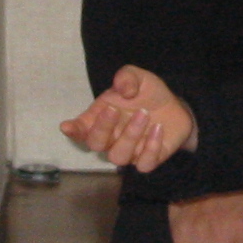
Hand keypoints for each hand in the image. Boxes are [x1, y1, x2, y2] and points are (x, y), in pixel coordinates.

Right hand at [59, 64, 196, 172]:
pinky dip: (151, 148)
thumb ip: (126, 78)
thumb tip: (123, 89)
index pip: (81, 129)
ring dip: (130, 136)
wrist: (175, 106)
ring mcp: (129, 152)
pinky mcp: (149, 159)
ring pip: (118, 156)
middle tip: (114, 110)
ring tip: (144, 113)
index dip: (73, 130)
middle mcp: (111, 139)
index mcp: (100, 119)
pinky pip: (144, 164)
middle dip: (102, 128)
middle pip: (95, 144)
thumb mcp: (137, 77)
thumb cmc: (147, 93)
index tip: (67, 126)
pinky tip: (158, 128)